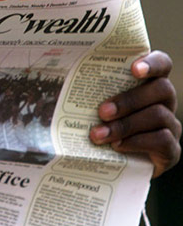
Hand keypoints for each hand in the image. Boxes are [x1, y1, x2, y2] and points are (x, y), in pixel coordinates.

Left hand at [89, 50, 180, 177]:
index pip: (162, 63)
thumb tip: (54, 82)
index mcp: (148, 83)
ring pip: (158, 115)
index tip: (134, 69)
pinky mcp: (171, 149)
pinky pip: (162, 140)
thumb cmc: (103, 124)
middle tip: (101, 111)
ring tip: (99, 134)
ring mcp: (171, 124)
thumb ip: (87, 92)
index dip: (152, 63)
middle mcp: (164, 101)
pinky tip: (117, 146)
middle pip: (160, 89)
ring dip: (125, 125)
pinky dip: (136, 142)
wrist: (117, 162)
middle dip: (128, 100)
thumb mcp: (95, 106)